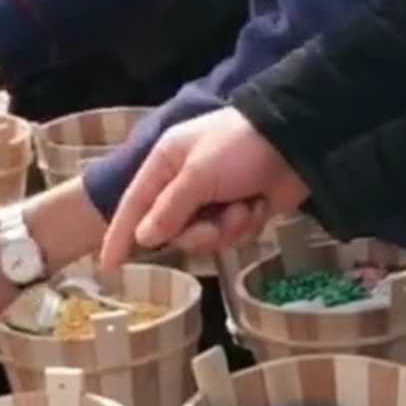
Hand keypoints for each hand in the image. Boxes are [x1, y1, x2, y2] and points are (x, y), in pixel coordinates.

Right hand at [99, 109, 306, 270]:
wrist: (297, 139)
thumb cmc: (239, 148)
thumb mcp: (198, 174)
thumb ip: (169, 209)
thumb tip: (143, 237)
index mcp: (165, 164)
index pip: (133, 205)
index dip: (119, 236)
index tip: (107, 266)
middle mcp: (184, 182)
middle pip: (172, 230)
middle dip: (198, 233)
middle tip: (215, 224)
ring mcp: (214, 197)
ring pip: (204, 237)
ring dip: (227, 228)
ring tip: (245, 208)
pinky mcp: (241, 208)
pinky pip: (231, 235)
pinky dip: (247, 224)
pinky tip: (260, 205)